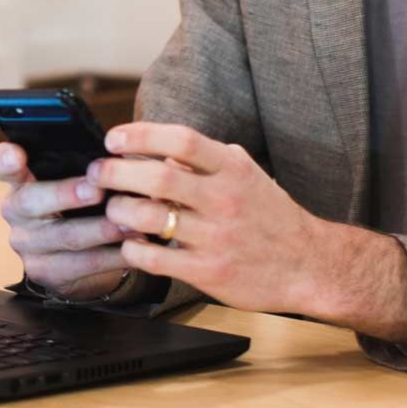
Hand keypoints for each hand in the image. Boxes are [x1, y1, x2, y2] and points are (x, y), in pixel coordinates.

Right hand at [0, 143, 128, 302]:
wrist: (74, 253)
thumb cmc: (78, 202)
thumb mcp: (73, 177)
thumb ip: (83, 164)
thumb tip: (118, 155)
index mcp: (19, 179)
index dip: (4, 159)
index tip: (16, 154)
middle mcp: (15, 210)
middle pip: (32, 201)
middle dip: (67, 194)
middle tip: (97, 189)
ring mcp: (27, 244)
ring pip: (65, 236)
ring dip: (101, 230)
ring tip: (130, 222)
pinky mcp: (45, 272)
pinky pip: (82, 264)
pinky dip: (113, 256)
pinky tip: (134, 246)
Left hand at [90, 124, 322, 315]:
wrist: (308, 265)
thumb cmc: (271, 216)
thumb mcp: (247, 175)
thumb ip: (207, 160)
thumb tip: (163, 147)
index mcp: (233, 168)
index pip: (182, 139)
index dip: (141, 134)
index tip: (114, 139)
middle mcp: (225, 199)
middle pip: (158, 176)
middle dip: (117, 172)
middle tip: (98, 173)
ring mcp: (216, 237)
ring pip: (150, 217)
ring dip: (120, 210)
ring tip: (113, 209)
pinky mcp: (207, 272)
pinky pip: (154, 258)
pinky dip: (132, 249)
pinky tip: (130, 244)